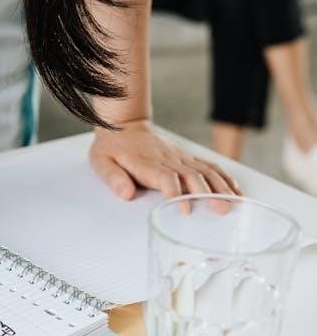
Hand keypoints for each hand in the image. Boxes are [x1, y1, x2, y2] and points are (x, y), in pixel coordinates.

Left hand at [90, 120, 240, 199]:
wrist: (124, 125)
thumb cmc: (112, 147)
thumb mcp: (101, 162)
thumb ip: (112, 178)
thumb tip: (126, 193)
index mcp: (146, 164)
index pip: (166, 178)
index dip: (177, 193)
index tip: (185, 209)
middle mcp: (167, 160)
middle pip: (192, 175)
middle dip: (208, 193)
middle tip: (221, 209)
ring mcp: (179, 157)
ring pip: (204, 170)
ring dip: (221, 186)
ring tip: (234, 202)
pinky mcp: (185, 157)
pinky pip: (208, 165)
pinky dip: (223, 176)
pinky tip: (235, 189)